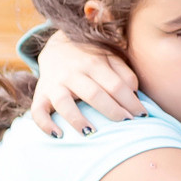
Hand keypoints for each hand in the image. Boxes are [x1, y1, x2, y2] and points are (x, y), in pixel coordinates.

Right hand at [27, 33, 142, 136]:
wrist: (56, 45)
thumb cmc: (90, 57)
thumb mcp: (109, 57)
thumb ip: (124, 73)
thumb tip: (135, 94)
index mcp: (94, 63)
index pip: (116, 85)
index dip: (131, 102)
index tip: (143, 116)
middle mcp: (73, 73)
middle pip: (94, 94)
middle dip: (112, 111)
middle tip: (127, 124)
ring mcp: (54, 84)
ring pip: (64, 102)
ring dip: (77, 119)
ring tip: (92, 133)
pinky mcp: (40, 94)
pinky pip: (37, 111)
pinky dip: (45, 124)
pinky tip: (58, 135)